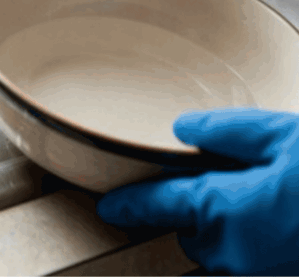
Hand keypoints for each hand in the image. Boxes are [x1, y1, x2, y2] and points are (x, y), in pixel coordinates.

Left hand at [97, 108, 298, 274]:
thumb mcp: (284, 137)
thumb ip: (229, 132)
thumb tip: (185, 128)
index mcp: (223, 209)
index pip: (155, 204)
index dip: (129, 204)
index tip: (109, 208)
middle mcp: (232, 251)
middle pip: (188, 231)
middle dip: (198, 211)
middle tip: (230, 186)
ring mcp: (256, 274)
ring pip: (216, 254)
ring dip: (221, 235)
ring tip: (259, 207)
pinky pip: (239, 269)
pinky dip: (238, 255)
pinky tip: (263, 230)